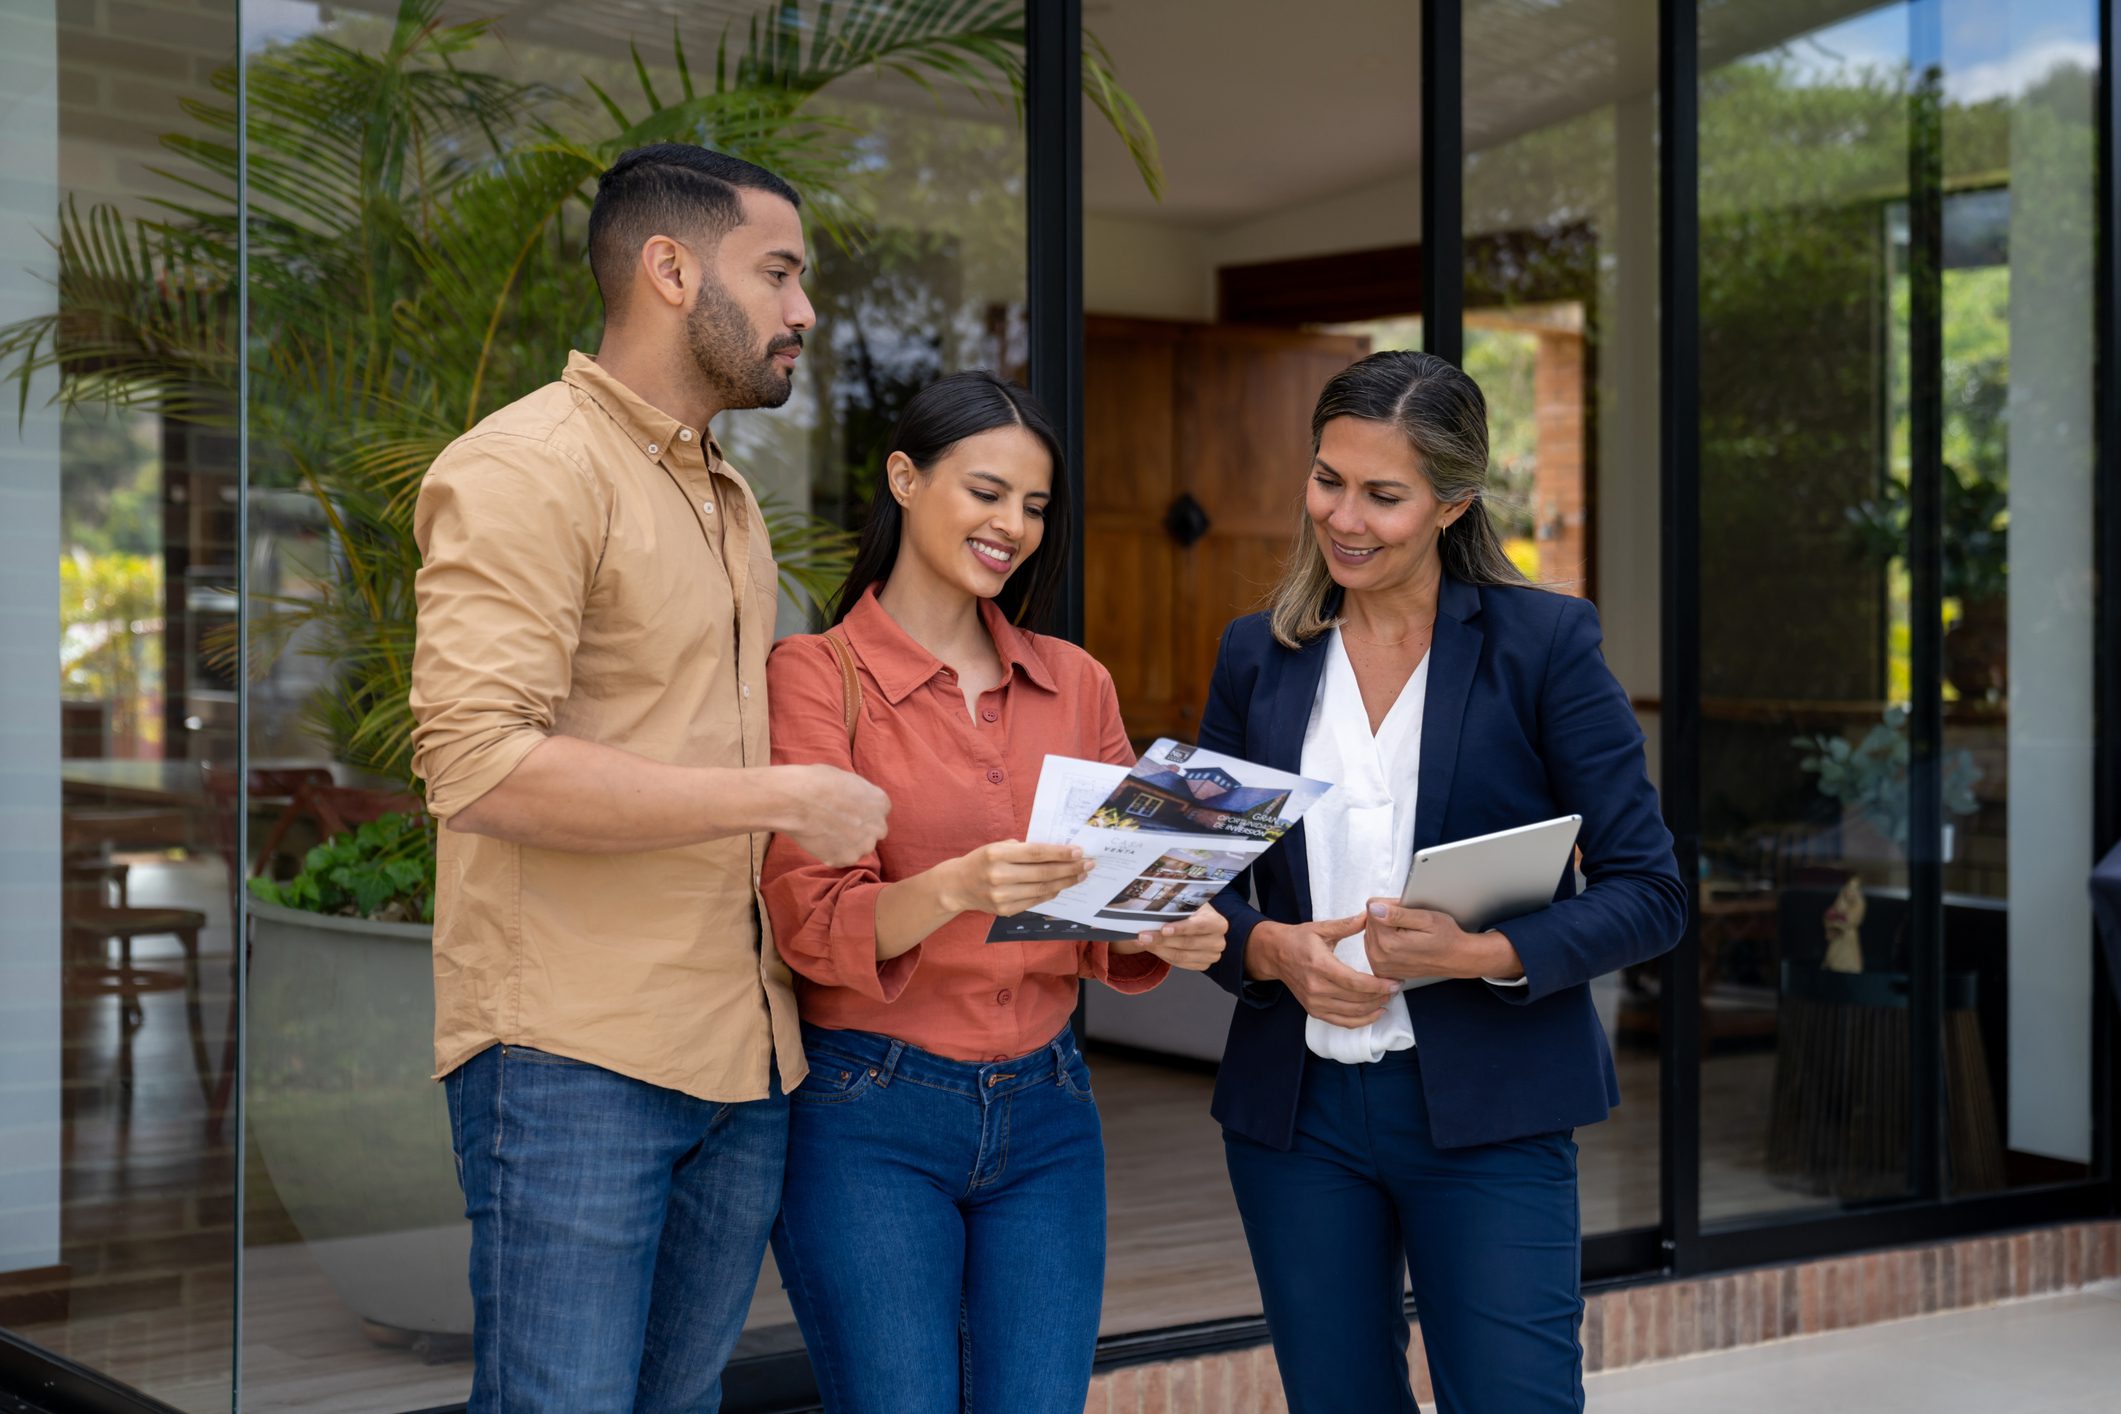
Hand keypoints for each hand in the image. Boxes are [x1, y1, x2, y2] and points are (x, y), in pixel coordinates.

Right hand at [778, 764, 891, 866]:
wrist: (797, 800)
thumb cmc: (818, 782)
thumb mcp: (848, 779)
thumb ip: (859, 795)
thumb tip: (855, 800)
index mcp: (881, 803)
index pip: (879, 812)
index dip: (863, 813)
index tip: (849, 812)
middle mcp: (878, 826)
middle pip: (873, 832)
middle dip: (860, 830)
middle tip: (838, 825)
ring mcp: (863, 846)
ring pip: (858, 848)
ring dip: (846, 843)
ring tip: (824, 832)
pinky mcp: (846, 859)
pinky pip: (840, 858)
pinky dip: (830, 853)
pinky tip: (817, 840)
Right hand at [938, 840, 1093, 916]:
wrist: (957, 885)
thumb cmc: (982, 860)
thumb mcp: (998, 846)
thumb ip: (1024, 849)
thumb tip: (1058, 852)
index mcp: (997, 854)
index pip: (1036, 853)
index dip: (1060, 853)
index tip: (1079, 851)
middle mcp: (999, 876)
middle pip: (1043, 873)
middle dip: (1069, 869)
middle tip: (1088, 864)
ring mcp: (1002, 896)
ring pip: (1042, 889)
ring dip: (1065, 882)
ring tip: (1080, 875)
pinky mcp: (1005, 910)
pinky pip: (1035, 901)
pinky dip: (1051, 893)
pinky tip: (1062, 886)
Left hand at [1112, 903, 1227, 971]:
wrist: (1199, 922)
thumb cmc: (1192, 910)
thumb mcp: (1189, 904)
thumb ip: (1176, 906)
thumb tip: (1151, 909)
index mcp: (1218, 923)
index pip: (1200, 926)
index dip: (1181, 928)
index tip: (1163, 928)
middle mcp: (1218, 941)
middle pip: (1187, 943)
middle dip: (1162, 940)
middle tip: (1142, 936)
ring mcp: (1212, 956)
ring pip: (1181, 956)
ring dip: (1159, 949)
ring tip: (1143, 941)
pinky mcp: (1203, 965)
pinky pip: (1180, 964)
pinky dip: (1163, 956)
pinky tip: (1152, 947)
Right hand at [1246, 914, 1400, 1026]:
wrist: (1274, 954)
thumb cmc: (1298, 939)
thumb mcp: (1321, 928)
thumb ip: (1347, 925)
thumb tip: (1371, 916)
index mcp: (1320, 966)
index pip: (1355, 983)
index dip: (1377, 986)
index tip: (1394, 983)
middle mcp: (1316, 988)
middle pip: (1356, 1000)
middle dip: (1381, 996)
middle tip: (1396, 988)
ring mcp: (1314, 1002)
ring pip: (1352, 1014)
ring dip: (1374, 1009)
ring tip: (1389, 998)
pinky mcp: (1314, 1010)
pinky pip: (1342, 1022)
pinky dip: (1361, 1021)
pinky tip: (1375, 1012)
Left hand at [1361, 901, 1522, 982]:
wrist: (1456, 958)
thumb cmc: (1446, 938)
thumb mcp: (1426, 919)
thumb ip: (1397, 913)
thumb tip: (1374, 908)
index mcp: (1388, 942)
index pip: (1373, 908)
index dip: (1392, 906)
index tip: (1407, 913)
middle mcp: (1379, 957)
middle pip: (1370, 921)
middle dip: (1388, 918)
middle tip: (1411, 925)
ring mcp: (1380, 966)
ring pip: (1371, 933)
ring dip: (1386, 930)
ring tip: (1408, 935)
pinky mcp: (1382, 970)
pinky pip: (1374, 946)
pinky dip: (1386, 942)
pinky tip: (1402, 945)